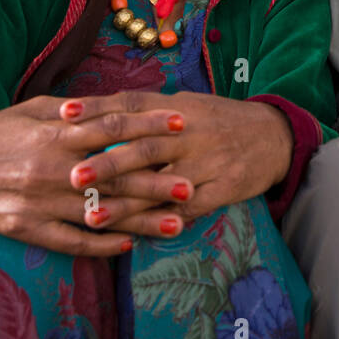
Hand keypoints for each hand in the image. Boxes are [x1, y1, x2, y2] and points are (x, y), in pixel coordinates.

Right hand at [0, 96, 193, 255]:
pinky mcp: (29, 229)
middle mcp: (53, 170)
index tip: (180, 124)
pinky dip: (102, 245)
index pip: (111, 128)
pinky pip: (72, 241)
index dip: (147, 125)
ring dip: (142, 219)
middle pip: (115, 176)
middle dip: (156, 181)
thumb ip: (76, 110)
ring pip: (100, 213)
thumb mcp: (34, 110)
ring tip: (178, 223)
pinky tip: (130, 245)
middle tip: (191, 184)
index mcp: (55, 135)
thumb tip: (117, 102)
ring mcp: (41, 203)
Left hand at [62, 91, 293, 224]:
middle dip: (106, 162)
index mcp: (177, 108)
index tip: (64, 113)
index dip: (98, 108)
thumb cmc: (220, 120)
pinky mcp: (222, 188)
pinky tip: (138, 234)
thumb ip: (148, 110)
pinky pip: (189, 208)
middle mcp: (189, 132)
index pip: (131, 104)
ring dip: (126, 202)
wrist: (274, 136)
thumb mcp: (187, 104)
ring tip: (92, 217)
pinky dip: (162, 221)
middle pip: (143, 145)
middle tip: (72, 176)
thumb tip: (101, 111)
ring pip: (162, 182)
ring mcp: (206, 162)